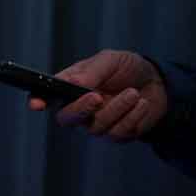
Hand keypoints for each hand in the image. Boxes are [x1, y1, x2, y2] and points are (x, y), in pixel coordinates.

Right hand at [30, 49, 169, 141]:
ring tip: (133, 92)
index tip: (37, 104)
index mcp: (70, 88)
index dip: (37, 100)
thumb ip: (92, 71)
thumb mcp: (110, 60)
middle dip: (81, 109)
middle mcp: (79, 109)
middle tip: (97, 96)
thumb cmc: (128, 69)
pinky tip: (141, 103)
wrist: (158, 83)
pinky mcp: (116, 134)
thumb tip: (72, 83)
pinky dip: (132, 116)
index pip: (46, 96)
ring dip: (117, 108)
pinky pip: (118, 132)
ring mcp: (96, 124)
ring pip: (96, 126)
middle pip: (67, 118)